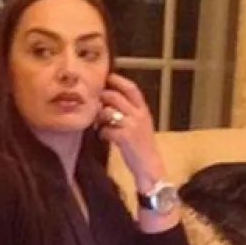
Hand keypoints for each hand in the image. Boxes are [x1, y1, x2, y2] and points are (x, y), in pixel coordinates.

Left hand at [95, 72, 166, 186]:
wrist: (150, 166)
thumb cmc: (142, 146)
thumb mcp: (141, 125)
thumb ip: (131, 112)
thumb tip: (111, 102)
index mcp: (144, 110)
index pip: (132, 88)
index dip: (118, 81)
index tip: (107, 77)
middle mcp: (139, 115)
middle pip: (115, 97)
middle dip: (102, 99)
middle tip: (96, 104)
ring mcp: (132, 126)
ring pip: (107, 111)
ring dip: (99, 117)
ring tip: (99, 124)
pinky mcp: (124, 138)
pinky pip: (105, 129)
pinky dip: (101, 133)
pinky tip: (103, 137)